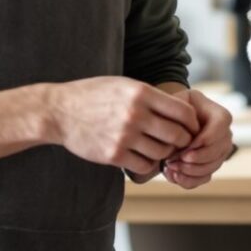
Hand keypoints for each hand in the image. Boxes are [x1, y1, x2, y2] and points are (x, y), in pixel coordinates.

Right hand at [45, 77, 200, 173]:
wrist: (59, 112)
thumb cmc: (94, 95)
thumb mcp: (124, 84)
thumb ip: (151, 96)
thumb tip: (181, 110)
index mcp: (141, 93)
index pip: (184, 112)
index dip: (191, 123)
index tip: (189, 127)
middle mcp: (135, 114)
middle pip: (178, 135)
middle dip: (182, 141)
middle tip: (178, 142)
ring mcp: (124, 136)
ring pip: (162, 152)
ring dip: (164, 153)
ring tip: (157, 147)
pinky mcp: (113, 155)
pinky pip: (144, 165)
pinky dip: (148, 163)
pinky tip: (142, 156)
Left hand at [158, 91, 237, 188]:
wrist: (170, 120)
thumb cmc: (175, 107)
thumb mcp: (178, 101)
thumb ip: (183, 108)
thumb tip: (188, 131)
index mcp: (220, 116)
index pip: (221, 127)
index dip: (205, 140)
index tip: (185, 147)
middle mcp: (224, 135)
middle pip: (218, 151)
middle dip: (196, 159)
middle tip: (174, 160)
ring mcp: (219, 153)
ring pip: (211, 167)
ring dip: (190, 171)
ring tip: (170, 166)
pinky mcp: (210, 166)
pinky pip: (204, 178)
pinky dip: (188, 180)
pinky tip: (172, 174)